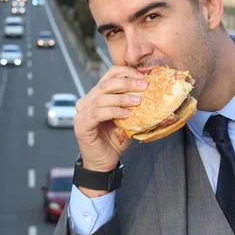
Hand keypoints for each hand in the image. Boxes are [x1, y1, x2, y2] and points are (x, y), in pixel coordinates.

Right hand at [74, 66, 147, 195]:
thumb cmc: (115, 139)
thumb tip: (152, 91)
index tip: (143, 76)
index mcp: (96, 95)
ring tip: (138, 101)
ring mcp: (81, 113)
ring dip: (122, 98)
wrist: (103, 162)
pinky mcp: (81, 125)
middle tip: (144, 86)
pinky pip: (98, 113)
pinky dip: (114, 111)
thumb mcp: (127, 118)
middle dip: (127, 82)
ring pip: (101, 98)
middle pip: (106, 84)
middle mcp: (86, 101)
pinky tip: (126, 114)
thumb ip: (133, 104)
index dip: (126, 72)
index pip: (109, 75)